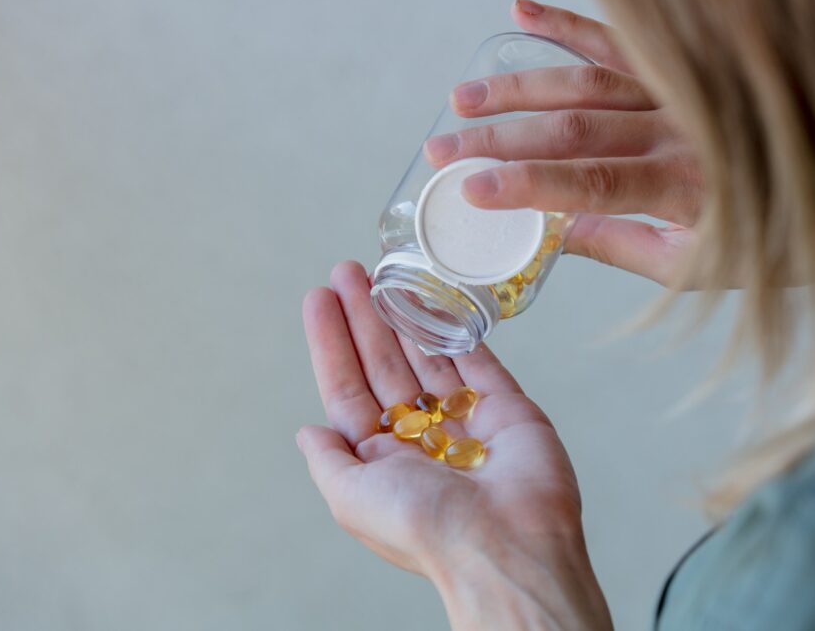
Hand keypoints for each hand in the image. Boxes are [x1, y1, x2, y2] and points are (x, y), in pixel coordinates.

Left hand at [297, 261, 611, 629]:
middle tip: (347, 272)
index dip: (331, 344)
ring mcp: (465, 419)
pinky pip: (478, 360)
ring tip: (383, 273)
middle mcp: (421, 436)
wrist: (507, 543)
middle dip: (364, 317)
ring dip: (404, 315)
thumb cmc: (424, 527)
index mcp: (382, 458)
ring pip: (427, 355)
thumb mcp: (351, 498)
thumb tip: (307, 432)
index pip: (348, 388)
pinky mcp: (506, 407)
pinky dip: (458, 329)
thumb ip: (329, 460)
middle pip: (383, 363)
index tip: (319, 301)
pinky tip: (437, 298)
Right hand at [423, 0, 700, 286]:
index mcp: (683, 189)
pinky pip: (620, 42)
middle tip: (442, 149)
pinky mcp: (682, 69)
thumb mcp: (692, 266)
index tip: (472, 188)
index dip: (528, 183)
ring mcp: (681, 93)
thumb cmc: (767, 242)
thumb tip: (552, 230)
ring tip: (463, 98)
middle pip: (574, 128)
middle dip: (500, 139)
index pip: (592, 182)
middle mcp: (680, 131)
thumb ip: (621, 244)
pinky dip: (569, 26)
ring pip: (587, 80)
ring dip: (519, 86)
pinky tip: (521, 12)